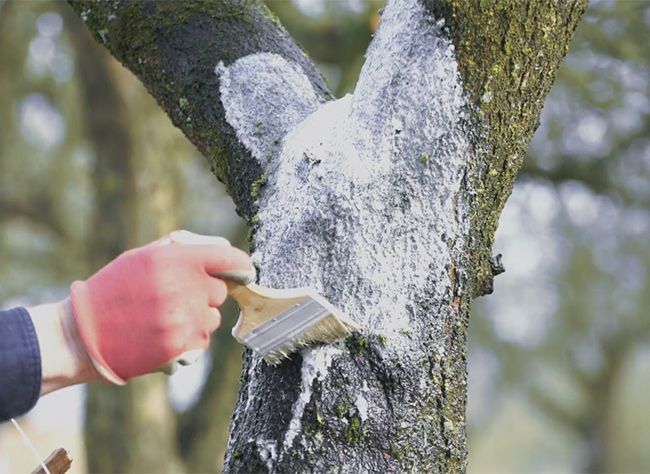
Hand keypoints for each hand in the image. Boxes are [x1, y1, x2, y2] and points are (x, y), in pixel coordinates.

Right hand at [69, 230, 253, 384]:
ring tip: (163, 317)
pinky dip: (189, 338)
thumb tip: (224, 248)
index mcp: (176, 260)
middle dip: (205, 292)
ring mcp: (185, 320)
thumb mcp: (143, 255)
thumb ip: (186, 247)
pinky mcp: (182, 347)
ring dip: (198, 317)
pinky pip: (202, 340)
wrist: (82, 334)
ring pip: (213, 318)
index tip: (244, 271)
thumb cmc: (114, 289)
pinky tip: (161, 334)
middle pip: (221, 291)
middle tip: (175, 295)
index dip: (241, 265)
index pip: (229, 258)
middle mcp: (185, 288)